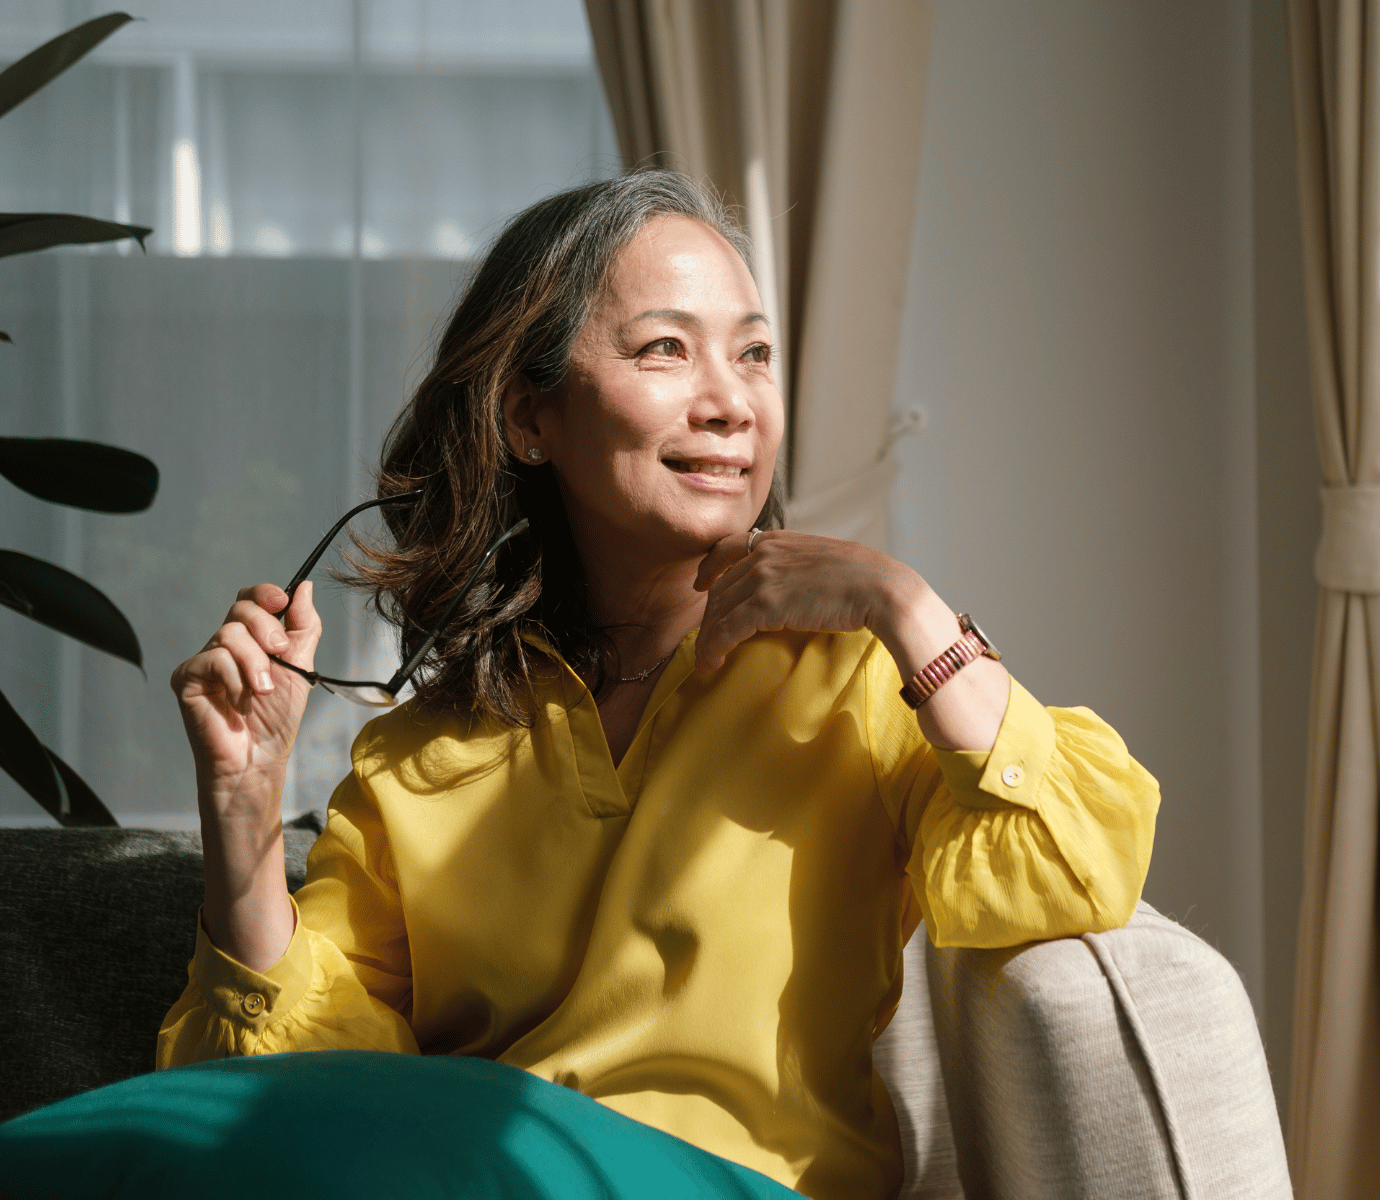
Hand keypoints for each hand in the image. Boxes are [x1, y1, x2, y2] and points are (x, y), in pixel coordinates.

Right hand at [170, 581, 321, 818]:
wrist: (260, 757)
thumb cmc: (277, 718)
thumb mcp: (300, 665)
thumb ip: (303, 626)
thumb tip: (303, 587)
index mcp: (252, 639)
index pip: (251, 599)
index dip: (265, 593)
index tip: (281, 601)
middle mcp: (225, 645)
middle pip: (241, 609)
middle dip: (266, 629)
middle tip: (278, 655)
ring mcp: (204, 660)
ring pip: (229, 634)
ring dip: (254, 664)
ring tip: (262, 692)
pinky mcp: (186, 678)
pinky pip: (213, 659)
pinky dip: (235, 679)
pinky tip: (240, 702)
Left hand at [694, 529, 1008, 750]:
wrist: (883, 589)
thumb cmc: (867, 580)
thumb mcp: (828, 558)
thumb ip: (804, 563)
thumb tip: (801, 580)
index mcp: (779, 539)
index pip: (729, 547)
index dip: (710, 567)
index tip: (702, 584)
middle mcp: (764, 554)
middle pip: (720, 585)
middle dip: (709, 613)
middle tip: (707, 636)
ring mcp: (762, 578)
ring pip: (718, 610)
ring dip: (708, 637)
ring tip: (706, 658)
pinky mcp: (764, 606)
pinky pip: (725, 630)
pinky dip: (713, 648)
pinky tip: (711, 663)